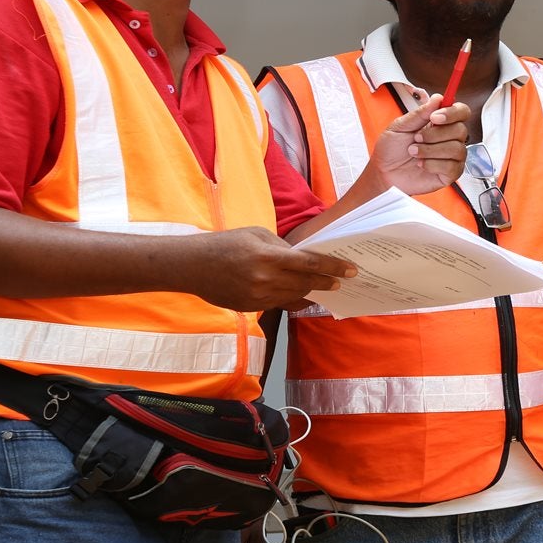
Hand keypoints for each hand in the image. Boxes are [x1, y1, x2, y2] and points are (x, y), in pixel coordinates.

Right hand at [185, 226, 354, 311]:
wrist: (193, 267)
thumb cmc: (225, 244)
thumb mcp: (256, 234)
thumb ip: (281, 247)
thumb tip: (301, 257)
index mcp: (268, 256)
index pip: (309, 264)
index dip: (332, 268)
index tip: (349, 270)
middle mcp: (265, 279)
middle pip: (306, 283)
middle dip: (327, 282)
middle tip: (341, 280)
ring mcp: (258, 296)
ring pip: (294, 296)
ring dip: (311, 292)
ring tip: (325, 287)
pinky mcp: (252, 307)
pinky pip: (280, 304)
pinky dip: (293, 299)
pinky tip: (302, 295)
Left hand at [369, 94, 469, 194]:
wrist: (383, 172)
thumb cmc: (391, 149)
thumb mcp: (400, 126)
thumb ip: (420, 113)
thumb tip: (438, 98)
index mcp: (440, 123)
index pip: (461, 111)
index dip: (453, 112)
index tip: (435, 117)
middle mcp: (449, 138)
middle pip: (461, 130)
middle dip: (436, 134)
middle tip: (417, 138)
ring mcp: (451, 157)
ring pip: (457, 149)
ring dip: (431, 150)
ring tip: (414, 152)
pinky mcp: (449, 174)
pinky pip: (452, 167)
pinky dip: (433, 164)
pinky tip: (422, 164)